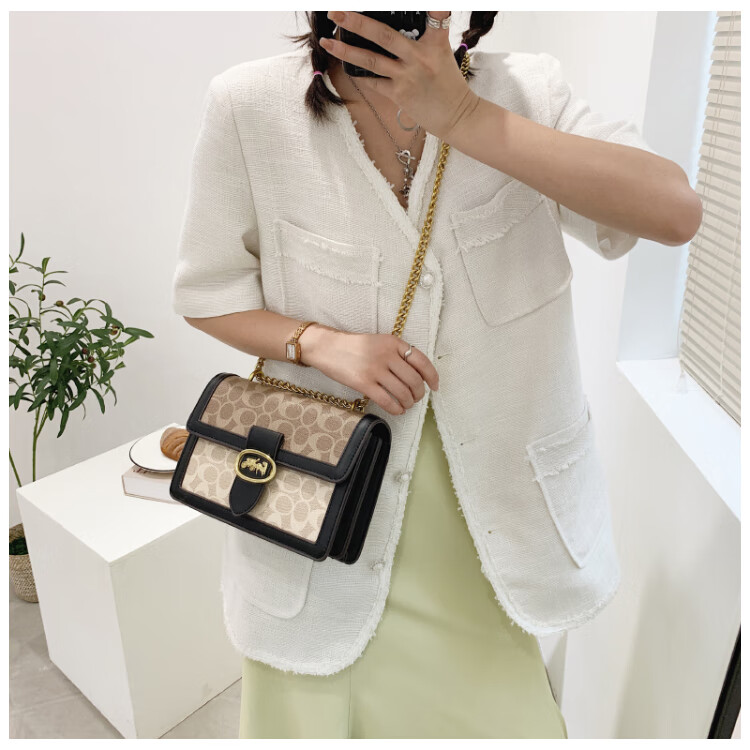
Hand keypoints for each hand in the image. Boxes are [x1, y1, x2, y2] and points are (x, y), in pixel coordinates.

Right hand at [300, 324, 438, 415]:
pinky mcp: (363, 383)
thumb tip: (417, 375)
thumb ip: (397, 354)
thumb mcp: (379, 342)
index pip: (422, 361)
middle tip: (416, 398)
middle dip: (419, 394)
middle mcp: (387, 355)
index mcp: (393, 342)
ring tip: (406, 404)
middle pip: (414, 380)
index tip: (435, 387)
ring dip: (408, 403)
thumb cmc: (354, 347)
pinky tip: (397, 410)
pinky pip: (387, 401)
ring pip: (403, 392)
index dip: (432, 377)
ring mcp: (375, 369)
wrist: (327, 348)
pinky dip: (396, 409)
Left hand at [320, 11, 480, 142]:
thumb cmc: (448, 84)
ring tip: (327, 42)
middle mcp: (419, 57)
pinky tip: (346, 66)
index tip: (406, 1)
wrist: (456, 116)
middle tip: (336, 12)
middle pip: (383, 35)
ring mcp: (407, 77)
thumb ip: (424, 38)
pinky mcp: (400, 95)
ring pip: (371, 60)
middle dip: (357, 22)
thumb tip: (391, 30)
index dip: (429, 6)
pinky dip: (360, 74)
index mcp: (435, 43)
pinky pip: (373, 82)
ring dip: (346, 51)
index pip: (434, 13)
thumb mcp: (442, 53)